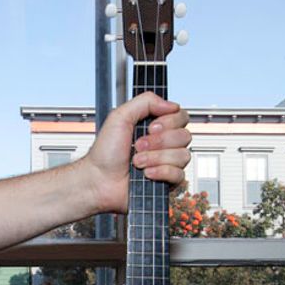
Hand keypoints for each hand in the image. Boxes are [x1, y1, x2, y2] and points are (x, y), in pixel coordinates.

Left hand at [83, 92, 191, 213]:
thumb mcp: (120, 116)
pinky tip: (146, 174)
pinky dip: (161, 172)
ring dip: (156, 158)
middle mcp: (164, 144)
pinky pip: (179, 174)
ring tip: (137, 162)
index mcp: (155, 127)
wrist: (99, 180)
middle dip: (159, 142)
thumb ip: (146, 102)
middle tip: (138, 145)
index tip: (150, 128)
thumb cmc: (105, 152)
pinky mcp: (166, 182)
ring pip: (182, 156)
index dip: (169, 122)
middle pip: (185, 136)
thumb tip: (172, 105)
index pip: (181, 117)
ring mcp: (166, 163)